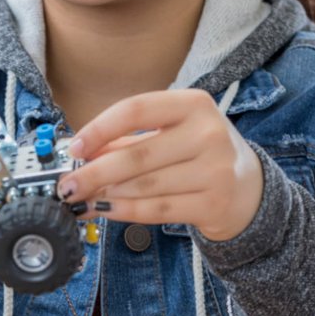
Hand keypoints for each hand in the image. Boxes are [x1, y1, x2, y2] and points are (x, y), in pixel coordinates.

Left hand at [59, 88, 262, 239]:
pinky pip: (159, 209)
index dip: (99, 129)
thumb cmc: (197, 153)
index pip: (136, 109)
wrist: (248, 187)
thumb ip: (125, 141)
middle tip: (66, 186)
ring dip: (106, 194)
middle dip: (94, 173)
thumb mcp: (170, 134)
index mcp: (193, 104)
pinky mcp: (215, 202)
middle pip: (137, 154)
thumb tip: (77, 155)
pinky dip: (125, 211)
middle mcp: (208, 133)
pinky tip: (105, 210)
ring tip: (82, 199)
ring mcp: (216, 169)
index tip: (75, 148)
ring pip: (145, 185)